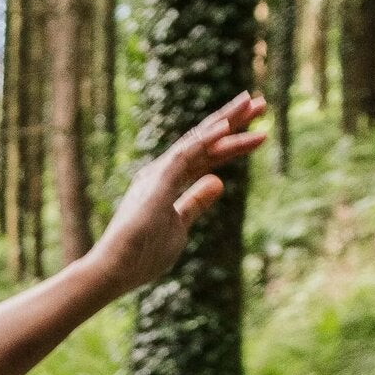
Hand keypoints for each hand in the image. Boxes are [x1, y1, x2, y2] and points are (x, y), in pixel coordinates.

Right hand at [90, 93, 266, 293]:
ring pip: (197, 141)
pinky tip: (226, 127)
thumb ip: (196, 203)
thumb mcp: (179, 228)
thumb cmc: (141, 256)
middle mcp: (161, 172)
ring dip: (225, 121)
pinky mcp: (156, 182)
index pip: (206, 157)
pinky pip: (184, 155)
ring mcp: (158, 175)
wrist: (113, 272)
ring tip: (253, 104)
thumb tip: (219, 180)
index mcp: (167, 182)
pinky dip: (205, 140)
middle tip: (261, 103)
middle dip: (233, 121)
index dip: (232, 143)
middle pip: (204, 141)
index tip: (258, 131)